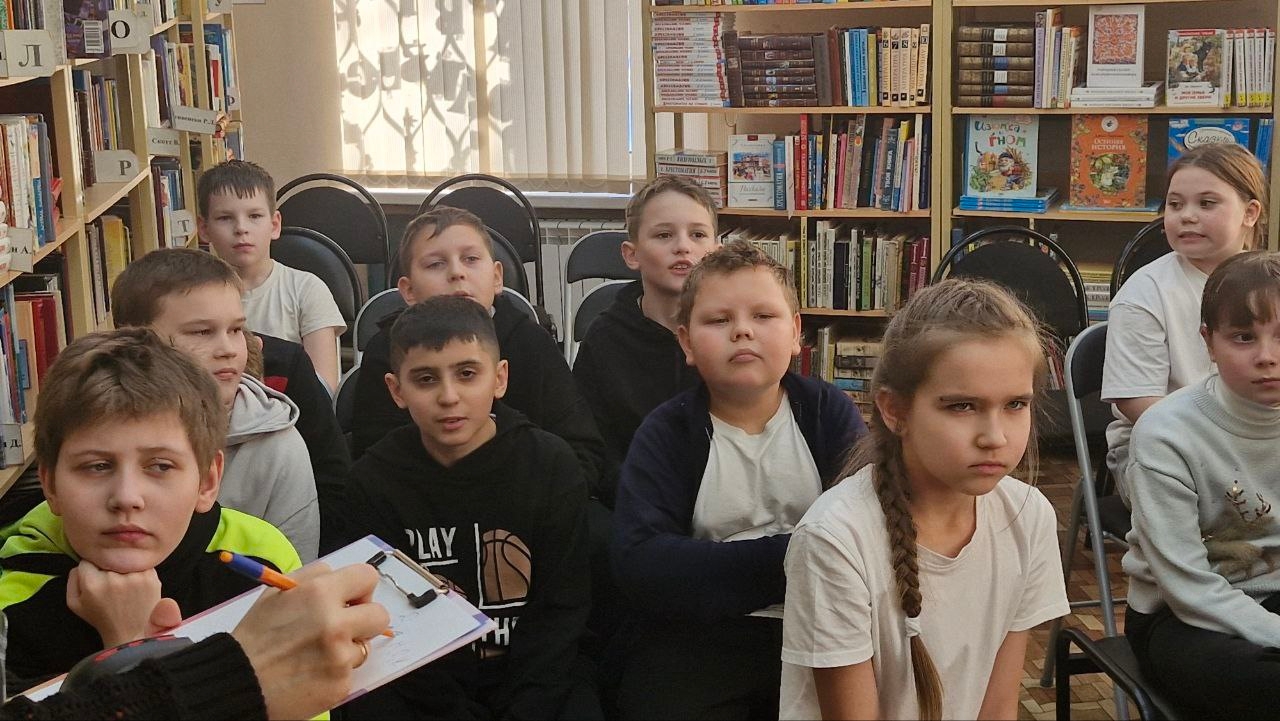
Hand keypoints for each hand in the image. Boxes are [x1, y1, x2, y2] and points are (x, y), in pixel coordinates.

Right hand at [67, 561, 181, 648]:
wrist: (131, 633)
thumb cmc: (102, 618)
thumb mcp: (75, 604)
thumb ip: (72, 579)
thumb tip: (81, 562)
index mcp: (92, 584)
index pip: (88, 560)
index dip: (91, 569)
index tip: (96, 579)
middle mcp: (113, 578)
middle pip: (107, 559)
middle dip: (107, 568)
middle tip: (112, 585)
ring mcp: (134, 577)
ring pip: (125, 560)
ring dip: (124, 569)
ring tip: (125, 587)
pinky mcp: (151, 577)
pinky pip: (141, 564)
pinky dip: (138, 571)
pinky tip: (136, 586)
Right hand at [232, 563, 388, 720]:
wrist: (238, 683)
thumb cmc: (255, 637)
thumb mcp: (277, 592)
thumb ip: (313, 577)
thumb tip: (340, 575)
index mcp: (320, 594)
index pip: (367, 577)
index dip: (360, 588)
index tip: (351, 599)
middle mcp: (335, 624)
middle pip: (380, 614)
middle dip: (364, 619)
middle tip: (342, 626)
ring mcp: (340, 657)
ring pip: (364, 646)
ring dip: (347, 648)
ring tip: (317, 653)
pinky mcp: (341, 685)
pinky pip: (351, 672)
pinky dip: (336, 672)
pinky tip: (313, 672)